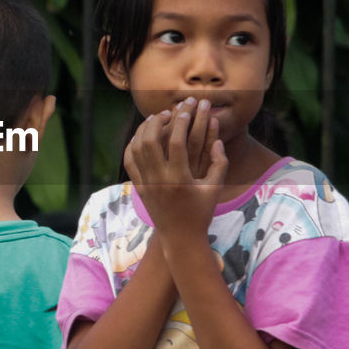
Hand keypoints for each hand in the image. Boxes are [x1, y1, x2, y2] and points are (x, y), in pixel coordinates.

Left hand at [124, 98, 227, 238]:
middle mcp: (159, 180)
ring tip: (156, 119)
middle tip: (169, 111)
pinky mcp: (139, 188)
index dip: (181, 123)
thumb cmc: (201, 213)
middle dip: (159, 121)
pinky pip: (129, 161)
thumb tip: (218, 140)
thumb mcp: (215, 189)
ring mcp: (146, 184)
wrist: (180, 238)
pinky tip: (141, 135)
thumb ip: (219, 163)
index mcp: (179, 180)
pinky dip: (132, 145)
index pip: (176, 143)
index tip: (186, 110)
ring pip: (137, 149)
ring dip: (144, 130)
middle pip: (151, 141)